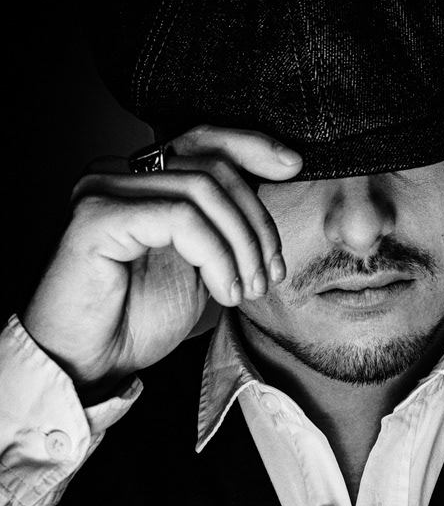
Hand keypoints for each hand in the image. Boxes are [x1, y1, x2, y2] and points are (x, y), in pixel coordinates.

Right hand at [22, 125, 301, 400]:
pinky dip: (216, 256)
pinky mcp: (97, 217)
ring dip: (241, 246)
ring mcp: (104, 191)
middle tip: (269, 273)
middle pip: (211, 166)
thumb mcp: (199, 268)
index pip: (202, 140)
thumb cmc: (135, 321)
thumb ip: (222, 230)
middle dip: (257, 221)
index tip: (292, 166)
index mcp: (143, 184)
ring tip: (247, 289)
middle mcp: (119, 176)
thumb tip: (269, 197)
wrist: (90, 364)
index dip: (251, 146)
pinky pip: (180, 219)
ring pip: (201, 191)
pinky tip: (223, 291)